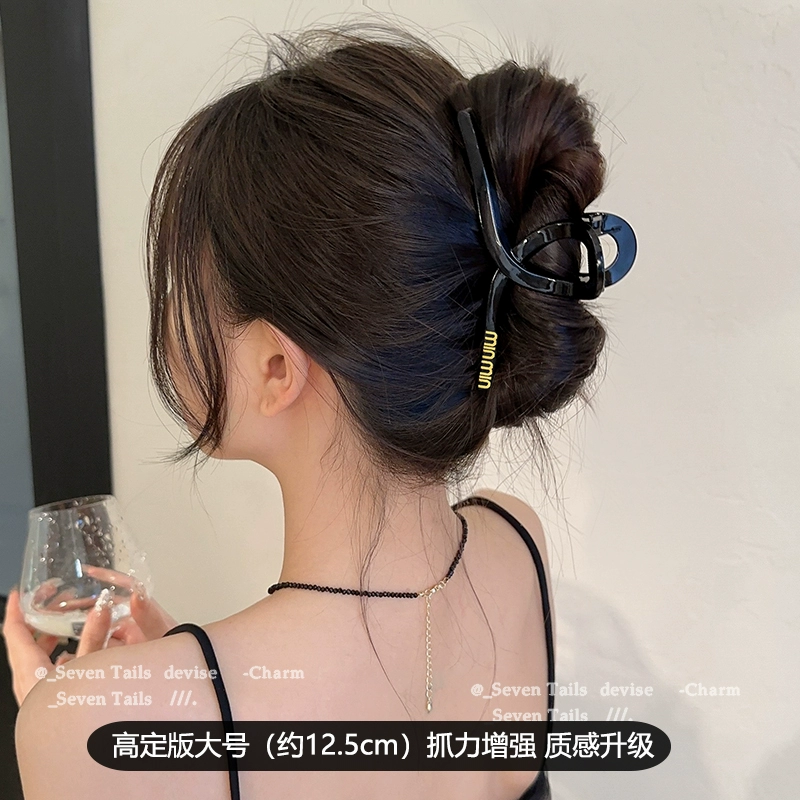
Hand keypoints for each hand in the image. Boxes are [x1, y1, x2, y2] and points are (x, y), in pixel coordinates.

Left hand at [2, 576, 176, 705]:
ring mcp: (33, 692)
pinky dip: (57, 656)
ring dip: (49, 638)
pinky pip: (44, 671)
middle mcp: (26, 680)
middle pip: (23, 643)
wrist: (68, 753)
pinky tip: (77, 655)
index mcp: (29, 668)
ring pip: (33, 657)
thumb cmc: (69, 714)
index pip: (13, 631)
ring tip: (68, 624)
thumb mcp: (87, 668)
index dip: (17, 609)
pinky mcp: (43, 701)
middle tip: (54, 602)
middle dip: (39, 619)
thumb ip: (94, 637)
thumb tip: (101, 607)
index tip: (21, 591)